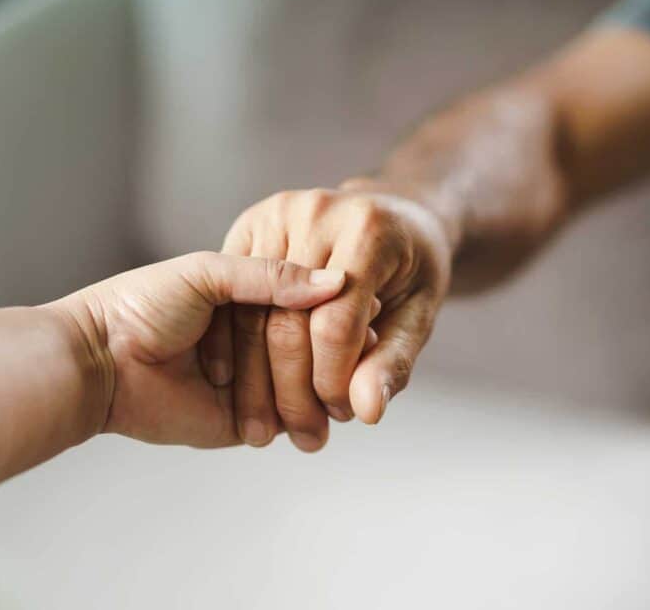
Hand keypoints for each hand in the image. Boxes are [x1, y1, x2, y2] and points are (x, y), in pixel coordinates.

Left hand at [51, 251, 345, 447]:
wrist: (99, 362)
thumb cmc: (142, 306)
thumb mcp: (206, 273)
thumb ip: (269, 275)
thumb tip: (336, 283)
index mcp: (247, 295)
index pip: (308, 301)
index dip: (339, 306)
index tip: (372, 307)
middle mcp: (255, 337)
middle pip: (315, 345)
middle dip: (340, 353)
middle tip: (369, 352)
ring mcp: (253, 380)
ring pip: (308, 385)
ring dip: (327, 389)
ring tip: (348, 387)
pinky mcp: (244, 420)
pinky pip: (288, 421)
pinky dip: (308, 420)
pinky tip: (327, 415)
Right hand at [201, 188, 453, 450]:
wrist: (391, 214)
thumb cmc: (411, 267)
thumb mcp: (418, 314)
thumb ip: (392, 361)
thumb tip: (366, 412)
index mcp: (367, 230)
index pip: (335, 323)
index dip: (333, 380)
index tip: (341, 416)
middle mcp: (314, 212)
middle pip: (286, 321)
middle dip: (292, 391)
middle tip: (305, 436)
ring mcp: (274, 214)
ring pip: (250, 314)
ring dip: (256, 382)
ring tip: (272, 429)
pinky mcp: (247, 224)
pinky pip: (232, 298)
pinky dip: (234, 350)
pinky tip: (242, 391)